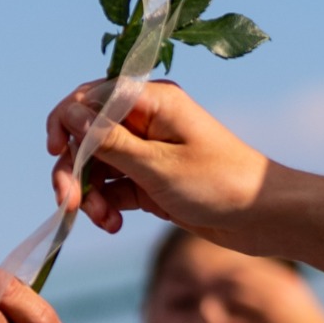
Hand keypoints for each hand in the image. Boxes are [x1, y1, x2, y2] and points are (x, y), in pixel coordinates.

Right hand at [44, 79, 273, 253]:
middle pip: (85, 136)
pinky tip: (114, 224)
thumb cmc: (219, 184)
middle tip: (70, 203)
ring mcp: (146, 151)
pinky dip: (106, 205)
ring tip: (104, 221)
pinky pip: (111, 187)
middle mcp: (144, 121)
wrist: (266, 220)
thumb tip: (68, 113)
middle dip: (74, 169)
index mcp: (149, 102)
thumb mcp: (157, 165)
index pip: (88, 98)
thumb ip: (108, 140)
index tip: (57, 153)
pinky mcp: (149, 180)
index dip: (65, 123)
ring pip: (95, 166)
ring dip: (89, 194)